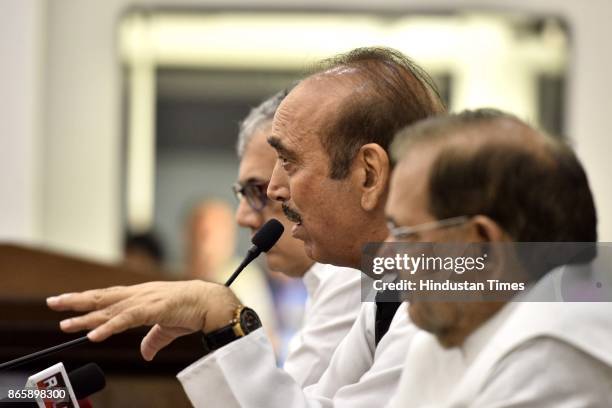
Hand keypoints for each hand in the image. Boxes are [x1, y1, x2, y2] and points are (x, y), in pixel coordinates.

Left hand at [46, 280, 240, 360]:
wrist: (210, 302)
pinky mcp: (152, 308)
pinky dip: (108, 327)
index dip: (87, 301)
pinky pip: (125, 319)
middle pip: (101, 298)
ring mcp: (144, 300)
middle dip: (76, 301)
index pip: (108, 298)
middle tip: (52, 303)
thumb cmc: (191, 311)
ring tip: (64, 323)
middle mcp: (138, 295)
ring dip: (85, 317)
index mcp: (140, 297)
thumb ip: (152, 340)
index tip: (67, 304)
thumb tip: (145, 353)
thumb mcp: (166, 328)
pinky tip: (93, 335)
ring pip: (108, 309)